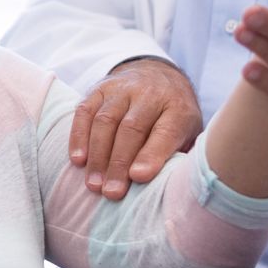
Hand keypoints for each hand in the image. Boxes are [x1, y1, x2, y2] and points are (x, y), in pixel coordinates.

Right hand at [70, 57, 201, 198]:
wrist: (157, 74)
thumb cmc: (173, 116)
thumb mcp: (188, 132)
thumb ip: (177, 154)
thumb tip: (161, 187)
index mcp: (177, 108)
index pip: (165, 131)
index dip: (151, 155)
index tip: (139, 177)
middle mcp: (149, 93)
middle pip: (131, 128)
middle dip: (119, 163)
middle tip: (112, 192)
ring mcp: (122, 88)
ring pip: (105, 120)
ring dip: (97, 155)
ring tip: (94, 184)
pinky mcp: (99, 88)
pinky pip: (84, 112)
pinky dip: (78, 137)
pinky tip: (79, 160)